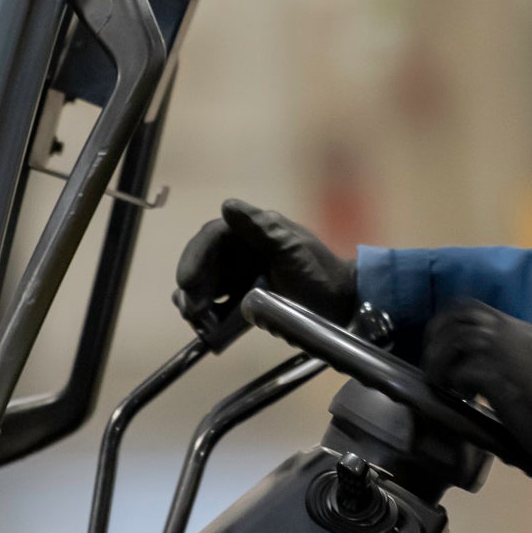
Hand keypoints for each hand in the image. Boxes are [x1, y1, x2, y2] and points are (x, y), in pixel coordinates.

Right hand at [175, 198, 358, 322]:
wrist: (344, 305)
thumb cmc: (320, 273)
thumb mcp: (291, 249)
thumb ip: (260, 229)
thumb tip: (227, 206)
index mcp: (254, 232)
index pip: (214, 237)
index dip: (195, 256)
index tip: (187, 281)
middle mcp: (245, 250)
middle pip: (206, 263)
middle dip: (193, 285)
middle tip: (191, 309)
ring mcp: (245, 275)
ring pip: (208, 284)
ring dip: (196, 300)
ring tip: (196, 318)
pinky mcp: (247, 299)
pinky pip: (219, 305)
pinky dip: (209, 315)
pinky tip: (206, 326)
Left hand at [420, 299, 531, 475]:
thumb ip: (517, 363)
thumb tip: (488, 372)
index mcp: (524, 332)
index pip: (478, 311)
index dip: (451, 326)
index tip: (442, 349)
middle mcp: (512, 333)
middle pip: (461, 313)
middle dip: (438, 334)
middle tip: (433, 363)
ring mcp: (505, 351)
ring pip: (456, 338)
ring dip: (441, 362)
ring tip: (441, 384)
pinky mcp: (498, 375)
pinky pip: (462, 371)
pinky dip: (455, 384)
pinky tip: (461, 399)